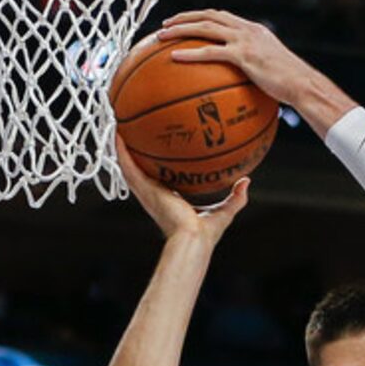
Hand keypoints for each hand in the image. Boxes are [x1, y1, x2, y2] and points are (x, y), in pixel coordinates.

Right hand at [112, 121, 250, 239]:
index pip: (160, 180)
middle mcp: (154, 195)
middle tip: (131, 134)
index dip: (157, 167)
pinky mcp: (144, 189)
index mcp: (169, 200)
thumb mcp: (224, 212)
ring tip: (118, 126)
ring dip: (122, 148)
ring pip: (129, 166)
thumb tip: (246, 181)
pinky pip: (128, 166)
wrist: (192, 239)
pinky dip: (121, 150)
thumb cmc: (205, 234)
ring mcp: (146, 192)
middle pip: (141, 171)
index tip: (156, 154)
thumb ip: (235, 198)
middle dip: (135, 154)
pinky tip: (118, 133)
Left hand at [161, 9, 321, 109]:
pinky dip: (190, 53)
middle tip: (165, 24)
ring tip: (161, 36)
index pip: (222, 15)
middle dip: (185, 17)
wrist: (303, 84)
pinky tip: (174, 58)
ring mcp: (245, 40)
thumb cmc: (291, 85)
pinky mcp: (243, 55)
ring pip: (205, 27)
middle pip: (209, 15)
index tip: (186, 21)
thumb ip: (257, 70)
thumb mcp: (273, 71)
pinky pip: (211, 52)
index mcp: (254, 30)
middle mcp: (247, 30)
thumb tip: (247, 85)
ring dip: (180, 29)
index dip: (201, 16)